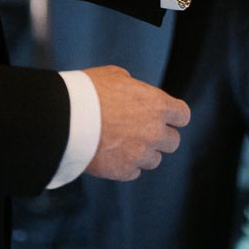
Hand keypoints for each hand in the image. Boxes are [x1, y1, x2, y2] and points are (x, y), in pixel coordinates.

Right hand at [83, 66, 189, 181]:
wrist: (65, 119)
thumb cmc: (89, 92)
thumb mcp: (115, 76)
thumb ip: (133, 87)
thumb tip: (134, 92)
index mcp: (157, 104)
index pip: (183, 116)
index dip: (174, 116)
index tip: (166, 117)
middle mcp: (154, 131)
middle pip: (173, 142)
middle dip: (160, 137)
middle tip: (143, 132)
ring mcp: (140, 153)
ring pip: (154, 160)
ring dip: (143, 153)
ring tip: (123, 143)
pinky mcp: (124, 171)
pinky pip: (134, 172)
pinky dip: (126, 165)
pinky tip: (113, 154)